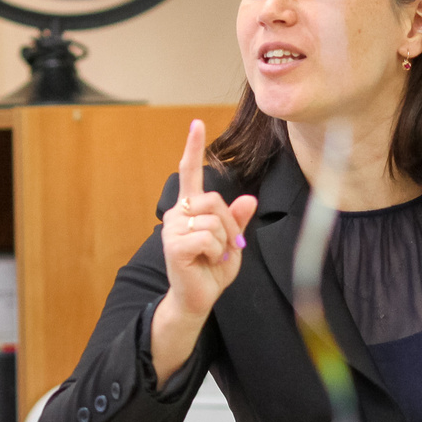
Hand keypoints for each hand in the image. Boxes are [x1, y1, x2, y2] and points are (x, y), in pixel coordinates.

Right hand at [158, 119, 259, 324]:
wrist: (198, 298)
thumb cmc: (212, 269)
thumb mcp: (232, 241)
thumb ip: (237, 220)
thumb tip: (249, 199)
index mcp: (189, 208)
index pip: (189, 172)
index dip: (193, 147)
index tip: (197, 123)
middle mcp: (176, 213)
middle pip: (215, 200)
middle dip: (229, 224)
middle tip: (225, 246)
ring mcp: (172, 229)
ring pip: (214, 220)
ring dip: (223, 241)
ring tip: (213, 256)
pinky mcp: (174, 245)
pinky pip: (208, 237)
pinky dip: (215, 251)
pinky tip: (205, 261)